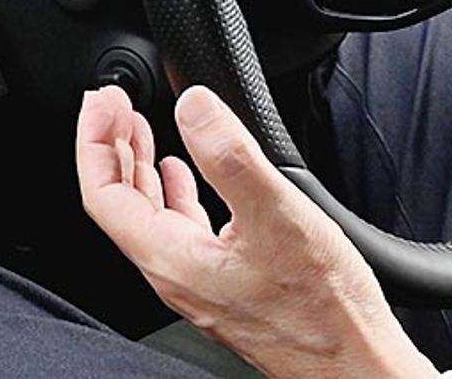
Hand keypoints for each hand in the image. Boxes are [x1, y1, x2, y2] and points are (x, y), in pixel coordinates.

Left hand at [78, 86, 434, 378]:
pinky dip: (174, 191)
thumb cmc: (322, 311)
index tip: (103, 100)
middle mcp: (175, 272)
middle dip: (111, 145)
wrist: (356, 365)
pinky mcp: (223, 282)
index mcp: (171, 258)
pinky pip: (180, 227)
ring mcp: (197, 279)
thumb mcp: (275, 215)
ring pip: (148, 213)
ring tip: (138, 127)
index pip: (102, 192)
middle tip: (113, 103)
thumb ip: (229, 157)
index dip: (95, 139)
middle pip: (118, 201)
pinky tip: (185, 175)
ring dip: (140, 164)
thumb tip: (191, 106)